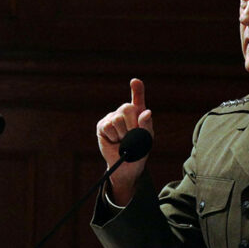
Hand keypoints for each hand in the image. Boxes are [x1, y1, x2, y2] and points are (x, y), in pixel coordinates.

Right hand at [96, 78, 153, 204]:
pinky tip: (114, 141)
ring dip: (122, 134)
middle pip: (127, 108)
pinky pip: (108, 126)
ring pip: (117, 119)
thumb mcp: (146, 138)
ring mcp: (112, 117)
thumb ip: (146, 125)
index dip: (137, 89)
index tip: (135, 82)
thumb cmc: (138, 150)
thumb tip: (146, 112)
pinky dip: (113, 136)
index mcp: (138, 113)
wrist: (126, 166)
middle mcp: (124, 112)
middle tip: (132, 137)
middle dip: (132, 125)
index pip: (138, 98)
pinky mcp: (102, 125)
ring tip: (123, 141)